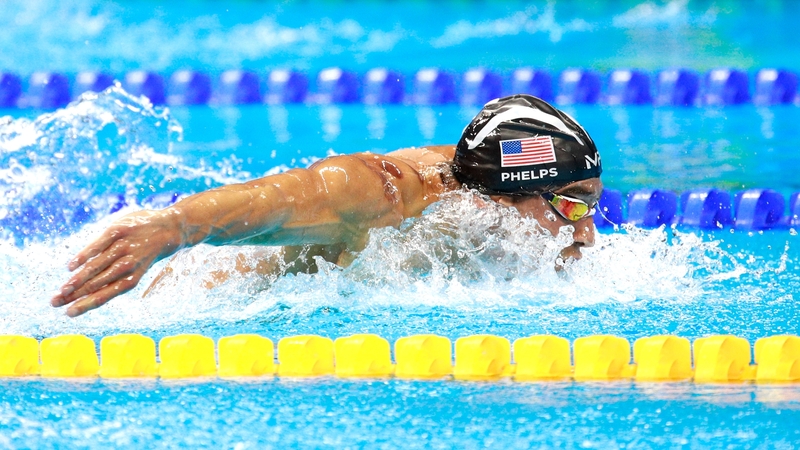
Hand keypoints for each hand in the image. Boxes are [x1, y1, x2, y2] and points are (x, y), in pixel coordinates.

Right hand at [51, 210, 182, 316]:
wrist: (170, 228)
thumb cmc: (146, 251)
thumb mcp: (136, 268)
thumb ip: (115, 277)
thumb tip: (88, 290)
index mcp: (131, 278)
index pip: (105, 295)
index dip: (86, 305)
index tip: (69, 313)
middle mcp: (127, 265)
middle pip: (96, 284)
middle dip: (74, 296)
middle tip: (54, 303)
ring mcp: (123, 248)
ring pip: (95, 267)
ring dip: (76, 280)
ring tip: (61, 290)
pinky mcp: (118, 231)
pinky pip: (98, 245)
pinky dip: (84, 256)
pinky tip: (70, 266)